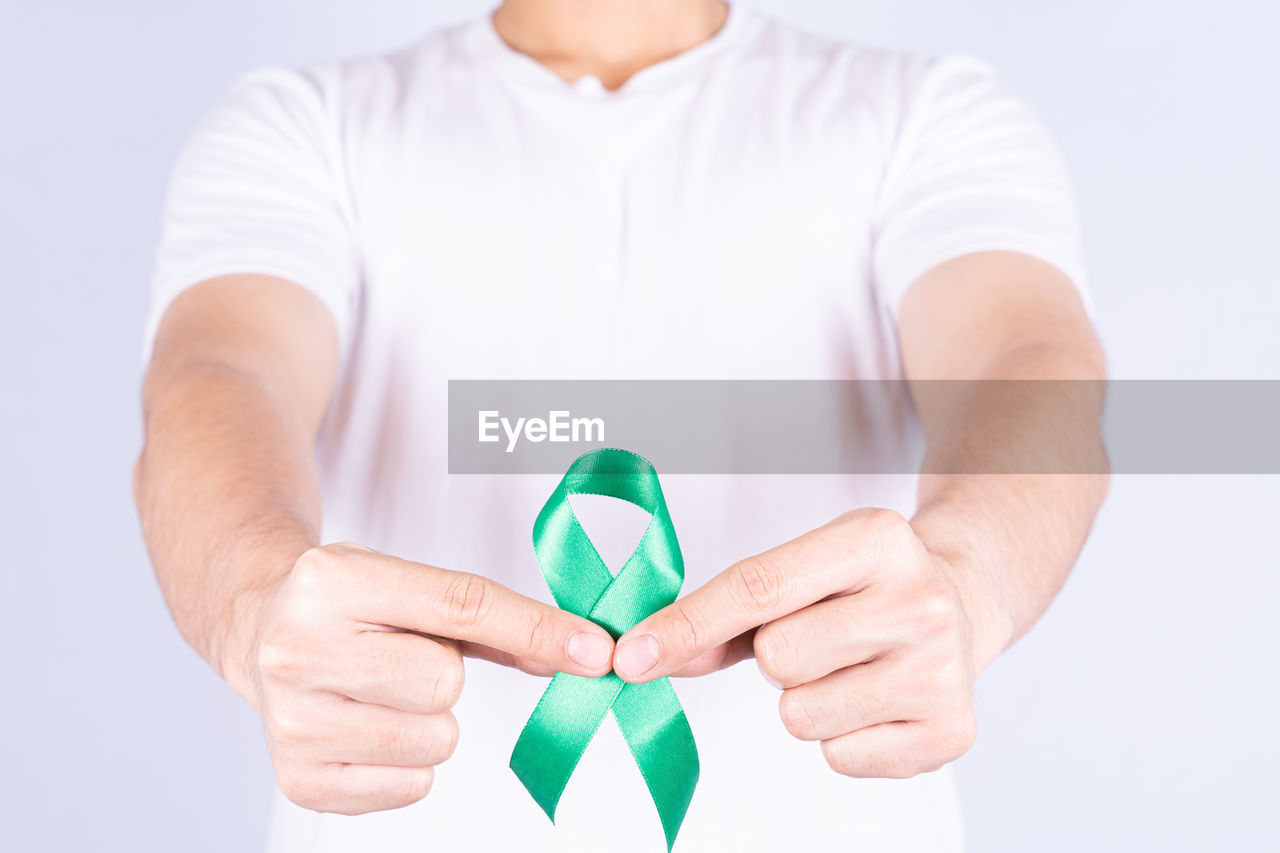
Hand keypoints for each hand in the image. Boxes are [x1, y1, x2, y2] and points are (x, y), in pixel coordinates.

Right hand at [246, 542, 615, 813]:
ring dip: (431, 722)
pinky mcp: (299, 780)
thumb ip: (494, 618)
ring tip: (385, 693)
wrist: (259, 630)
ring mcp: (291, 721)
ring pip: (435, 740)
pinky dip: (409, 764)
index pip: (460, 606)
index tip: (596, 650)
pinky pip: (412, 787)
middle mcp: (298, 649)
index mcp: (331, 581)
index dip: (536, 628)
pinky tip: (370, 727)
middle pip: (445, 683)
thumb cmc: (351, 607)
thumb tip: (578, 653)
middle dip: (445, 674)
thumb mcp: (409, 585)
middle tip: (405, 658)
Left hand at [612, 509, 982, 777]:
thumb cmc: (859, 588)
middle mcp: (919, 599)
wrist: (960, 602)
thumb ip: (725, 613)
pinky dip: (840, 737)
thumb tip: (649, 656)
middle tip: (818, 638)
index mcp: (876, 538)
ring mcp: (942, 668)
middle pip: (777, 657)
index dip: (686, 626)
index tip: (630, 657)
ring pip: (801, 716)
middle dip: (776, 658)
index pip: (758, 586)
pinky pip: (838, 757)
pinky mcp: (952, 730)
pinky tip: (873, 700)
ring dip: (805, 701)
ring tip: (846, 669)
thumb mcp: (802, 571)